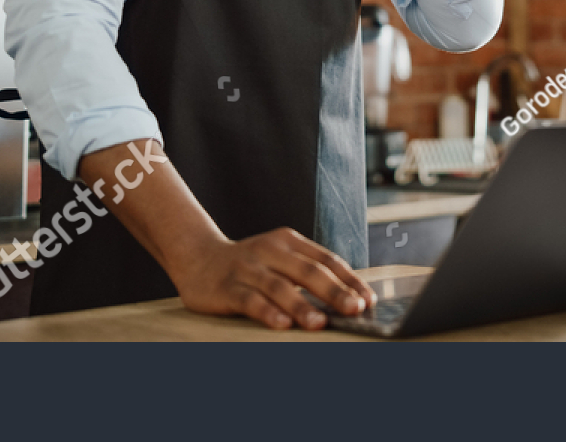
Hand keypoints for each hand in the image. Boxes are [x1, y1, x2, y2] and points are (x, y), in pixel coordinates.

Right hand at [172, 227, 377, 329]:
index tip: (368, 299)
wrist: (197, 256)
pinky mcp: (227, 287)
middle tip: (354, 309)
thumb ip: (308, 274)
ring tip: (320, 323)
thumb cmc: (250, 264)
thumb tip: (349, 299)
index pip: (326, 260)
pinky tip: (281, 324)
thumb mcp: (280, 258)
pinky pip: (250, 300)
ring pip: (279, 287)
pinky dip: (267, 312)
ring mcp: (248, 268)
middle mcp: (270, 251)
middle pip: (308, 271)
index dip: (349, 280)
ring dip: (302, 306)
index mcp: (289, 242)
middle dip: (334, 292)